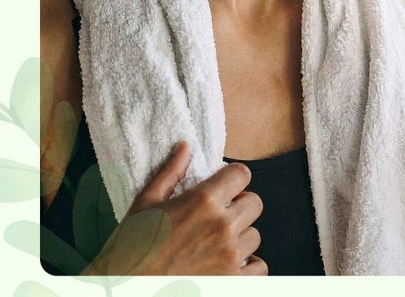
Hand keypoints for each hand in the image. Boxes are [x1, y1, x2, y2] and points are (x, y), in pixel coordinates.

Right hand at [86, 141, 267, 275]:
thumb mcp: (146, 203)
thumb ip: (170, 172)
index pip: (242, 174)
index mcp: (203, 201)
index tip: (224, 188)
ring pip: (254, 236)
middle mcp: (222, 226)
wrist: (123, 291)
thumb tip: (185, 147)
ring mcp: (229, 256)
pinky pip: (258, 268)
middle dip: (240, 206)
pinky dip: (248, 267)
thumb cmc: (130, 249)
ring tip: (219, 243)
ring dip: (241, 237)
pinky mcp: (232, 282)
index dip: (233, 179)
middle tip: (220, 217)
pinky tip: (230, 265)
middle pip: (254, 203)